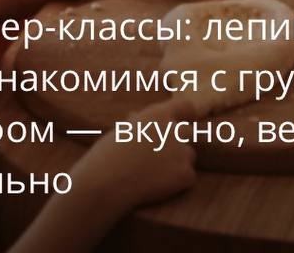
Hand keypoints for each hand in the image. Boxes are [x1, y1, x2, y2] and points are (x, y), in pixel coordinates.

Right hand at [81, 97, 196, 210]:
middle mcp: (175, 129)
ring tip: (153, 174)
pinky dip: (177, 183)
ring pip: (188, 157)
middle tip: (160, 158)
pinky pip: (188, 177)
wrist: (105, 182)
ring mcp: (182, 152)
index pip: (186, 107)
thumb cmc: (107, 156)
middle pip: (188, 133)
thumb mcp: (124, 129)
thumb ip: (142, 124)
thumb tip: (138, 117)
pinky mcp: (185, 174)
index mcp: (159, 114)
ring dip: (178, 164)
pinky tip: (157, 186)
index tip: (183, 123)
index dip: (185, 117)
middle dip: (178, 143)